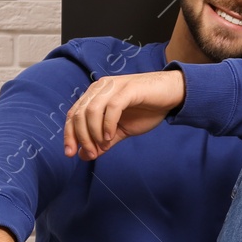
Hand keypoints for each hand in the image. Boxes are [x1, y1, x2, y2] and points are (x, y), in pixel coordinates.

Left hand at [64, 69, 184, 159]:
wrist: (171, 95)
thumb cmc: (147, 110)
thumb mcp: (121, 130)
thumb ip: (103, 142)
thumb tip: (83, 155)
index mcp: (95, 95)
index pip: (73, 114)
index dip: (69, 135)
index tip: (70, 153)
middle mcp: (100, 88)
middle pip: (79, 114)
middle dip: (81, 137)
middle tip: (91, 153)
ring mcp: (113, 87)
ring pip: (91, 111)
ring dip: (94, 133)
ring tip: (103, 145)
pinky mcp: (128, 89)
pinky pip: (112, 107)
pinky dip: (108, 124)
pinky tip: (111, 136)